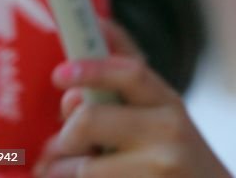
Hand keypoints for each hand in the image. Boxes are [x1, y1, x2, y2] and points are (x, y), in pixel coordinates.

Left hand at [34, 20, 230, 177]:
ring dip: (64, 172)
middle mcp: (169, 130)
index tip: (60, 73)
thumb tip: (71, 90)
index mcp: (168, 102)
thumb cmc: (175, 157)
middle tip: (60, 147)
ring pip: (83, 166)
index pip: (131, 73)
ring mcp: (160, 165)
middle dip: (65, 136)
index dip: (93, 68)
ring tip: (73, 173)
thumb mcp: (160, 118)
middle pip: (90, 119)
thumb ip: (120, 93)